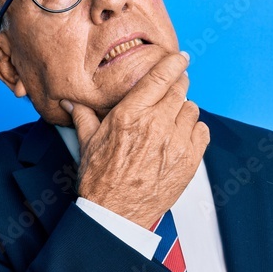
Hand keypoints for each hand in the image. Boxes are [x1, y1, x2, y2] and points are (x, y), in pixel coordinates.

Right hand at [60, 51, 208, 229]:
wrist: (115, 214)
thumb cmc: (100, 179)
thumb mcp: (88, 143)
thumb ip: (83, 117)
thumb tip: (70, 102)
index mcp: (130, 114)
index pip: (160, 77)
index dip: (174, 63)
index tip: (181, 57)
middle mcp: (155, 124)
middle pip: (180, 90)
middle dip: (179, 86)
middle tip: (174, 89)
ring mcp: (175, 143)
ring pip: (192, 110)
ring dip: (184, 111)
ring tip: (172, 120)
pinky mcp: (189, 161)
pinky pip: (202, 132)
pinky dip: (195, 130)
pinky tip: (182, 136)